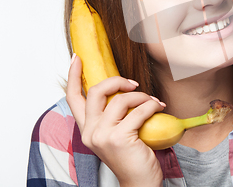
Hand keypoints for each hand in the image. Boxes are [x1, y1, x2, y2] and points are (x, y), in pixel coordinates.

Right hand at [66, 54, 163, 186]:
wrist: (140, 181)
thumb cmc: (132, 155)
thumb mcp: (116, 133)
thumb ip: (112, 114)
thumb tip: (123, 88)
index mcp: (87, 129)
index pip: (73, 98)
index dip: (73, 75)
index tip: (77, 57)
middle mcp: (90, 131)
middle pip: (96, 91)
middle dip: (117, 80)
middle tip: (133, 83)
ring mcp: (102, 135)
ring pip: (121, 99)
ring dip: (142, 96)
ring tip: (153, 102)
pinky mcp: (119, 138)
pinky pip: (139, 110)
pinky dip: (152, 105)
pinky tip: (159, 108)